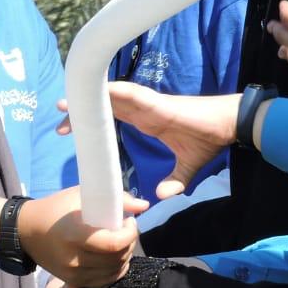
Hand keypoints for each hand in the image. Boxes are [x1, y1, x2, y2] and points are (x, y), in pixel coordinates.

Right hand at [18, 186, 146, 287]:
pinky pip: (105, 280)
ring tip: (120, 241)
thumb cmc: (56, 209)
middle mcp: (74, 258)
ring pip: (114, 271)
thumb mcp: (80, 195)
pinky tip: (113, 256)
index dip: (129, 233)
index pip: (113, 244)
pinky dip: (115, 269)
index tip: (128, 220)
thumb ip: (115, 199)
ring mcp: (73, 274)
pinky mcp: (73, 281)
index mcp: (75, 234)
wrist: (26, 232)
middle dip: (130, 242)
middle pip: (117, 258)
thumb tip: (143, 206)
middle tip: (126, 229)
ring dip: (125, 256)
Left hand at [62, 82, 237, 199]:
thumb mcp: (186, 169)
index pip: (112, 117)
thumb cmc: (209, 140)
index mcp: (147, 120)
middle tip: (60, 116)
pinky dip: (112, 92)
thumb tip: (161, 194)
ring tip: (66, 104)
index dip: (93, 122)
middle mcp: (144, 109)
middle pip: (106, 105)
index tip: (72, 131)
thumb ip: (174, 180)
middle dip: (83, 110)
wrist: (228, 127)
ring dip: (90, 99)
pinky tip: (95, 94)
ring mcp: (149, 103)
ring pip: (112, 97)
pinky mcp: (157, 102)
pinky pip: (130, 94)